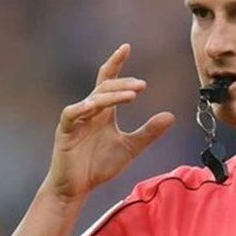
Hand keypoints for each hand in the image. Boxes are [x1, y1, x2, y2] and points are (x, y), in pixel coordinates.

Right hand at [41, 44, 175, 202]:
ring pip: (93, 98)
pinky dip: (84, 108)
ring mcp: (76, 119)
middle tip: (142, 86)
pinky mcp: (65, 131)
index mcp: (103, 112)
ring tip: (132, 95)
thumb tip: (171, 116)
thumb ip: (149, 132)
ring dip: (112, 95)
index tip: (127, 47)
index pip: (109, 80)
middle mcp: (89, 110)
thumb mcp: (130, 148)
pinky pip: (73, 113)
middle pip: (104, 86)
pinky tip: (96, 105)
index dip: (116, 63)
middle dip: (123, 83)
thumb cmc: (99, 166)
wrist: (76, 188)